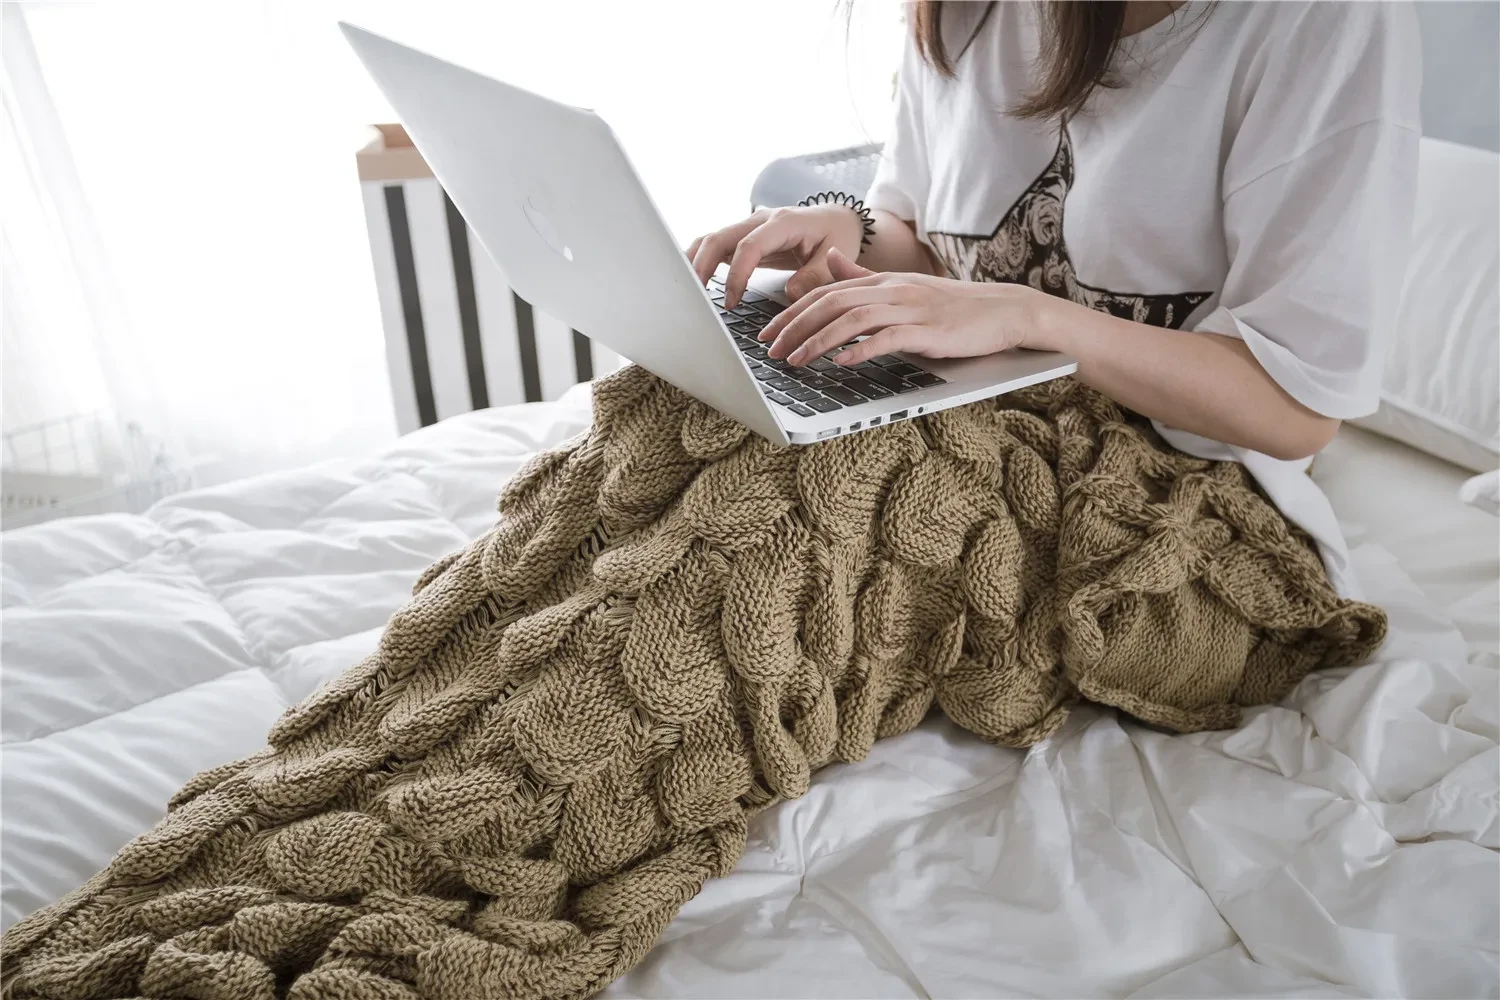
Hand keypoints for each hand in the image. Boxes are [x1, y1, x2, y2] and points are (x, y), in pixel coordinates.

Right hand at [685, 204, 865, 307]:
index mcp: (783, 222)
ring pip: (711, 239)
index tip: (732, 302)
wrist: (836, 219)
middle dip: (702, 266)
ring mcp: (749, 227)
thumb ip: (814, 275)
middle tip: (695, 298)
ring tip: (687, 291)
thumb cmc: (837, 236)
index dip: (736, 274)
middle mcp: (760, 221)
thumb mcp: (835, 255)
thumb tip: (791, 294)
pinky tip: (692, 281)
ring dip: (695, 263)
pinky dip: (700, 261)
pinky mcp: (743, 238)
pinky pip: (716, 246)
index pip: (749, 246)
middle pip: (719, 237)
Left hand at [760, 248, 1048, 366]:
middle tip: (770, 351)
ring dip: (819, 342)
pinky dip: (862, 351)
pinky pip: (888, 338)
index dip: (791, 313)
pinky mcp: (928, 331)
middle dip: (795, 328)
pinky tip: (842, 363)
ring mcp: (910, 309)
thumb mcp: (900, 287)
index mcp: (881, 281)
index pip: (825, 292)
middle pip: (831, 303)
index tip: (767, 334)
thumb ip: (861, 275)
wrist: (1001, 310)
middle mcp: (891, 290)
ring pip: (853, 320)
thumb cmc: (950, 305)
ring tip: (795, 361)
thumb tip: (827, 259)